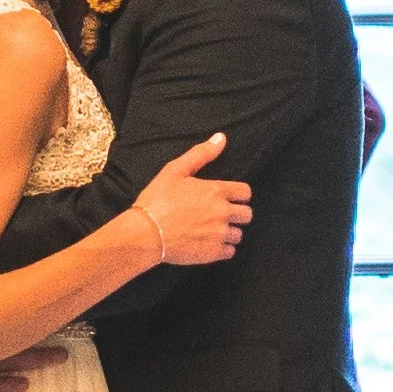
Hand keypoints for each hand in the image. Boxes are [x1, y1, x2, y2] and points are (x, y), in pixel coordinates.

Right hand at [134, 133, 252, 264]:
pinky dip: (222, 248)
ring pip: (239, 235)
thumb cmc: (157, 200)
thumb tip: (221, 138)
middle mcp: (222, 213)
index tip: (228, 198)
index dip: (238, 195)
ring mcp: (219, 234)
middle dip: (237, 214)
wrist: (145, 233)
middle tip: (220, 215)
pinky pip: (230, 252)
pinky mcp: (213, 253)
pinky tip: (208, 243)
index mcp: (216, 191)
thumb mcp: (175, 170)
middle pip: (247, 215)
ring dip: (229, 232)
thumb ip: (201, 154)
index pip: (245, 193)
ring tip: (211, 230)